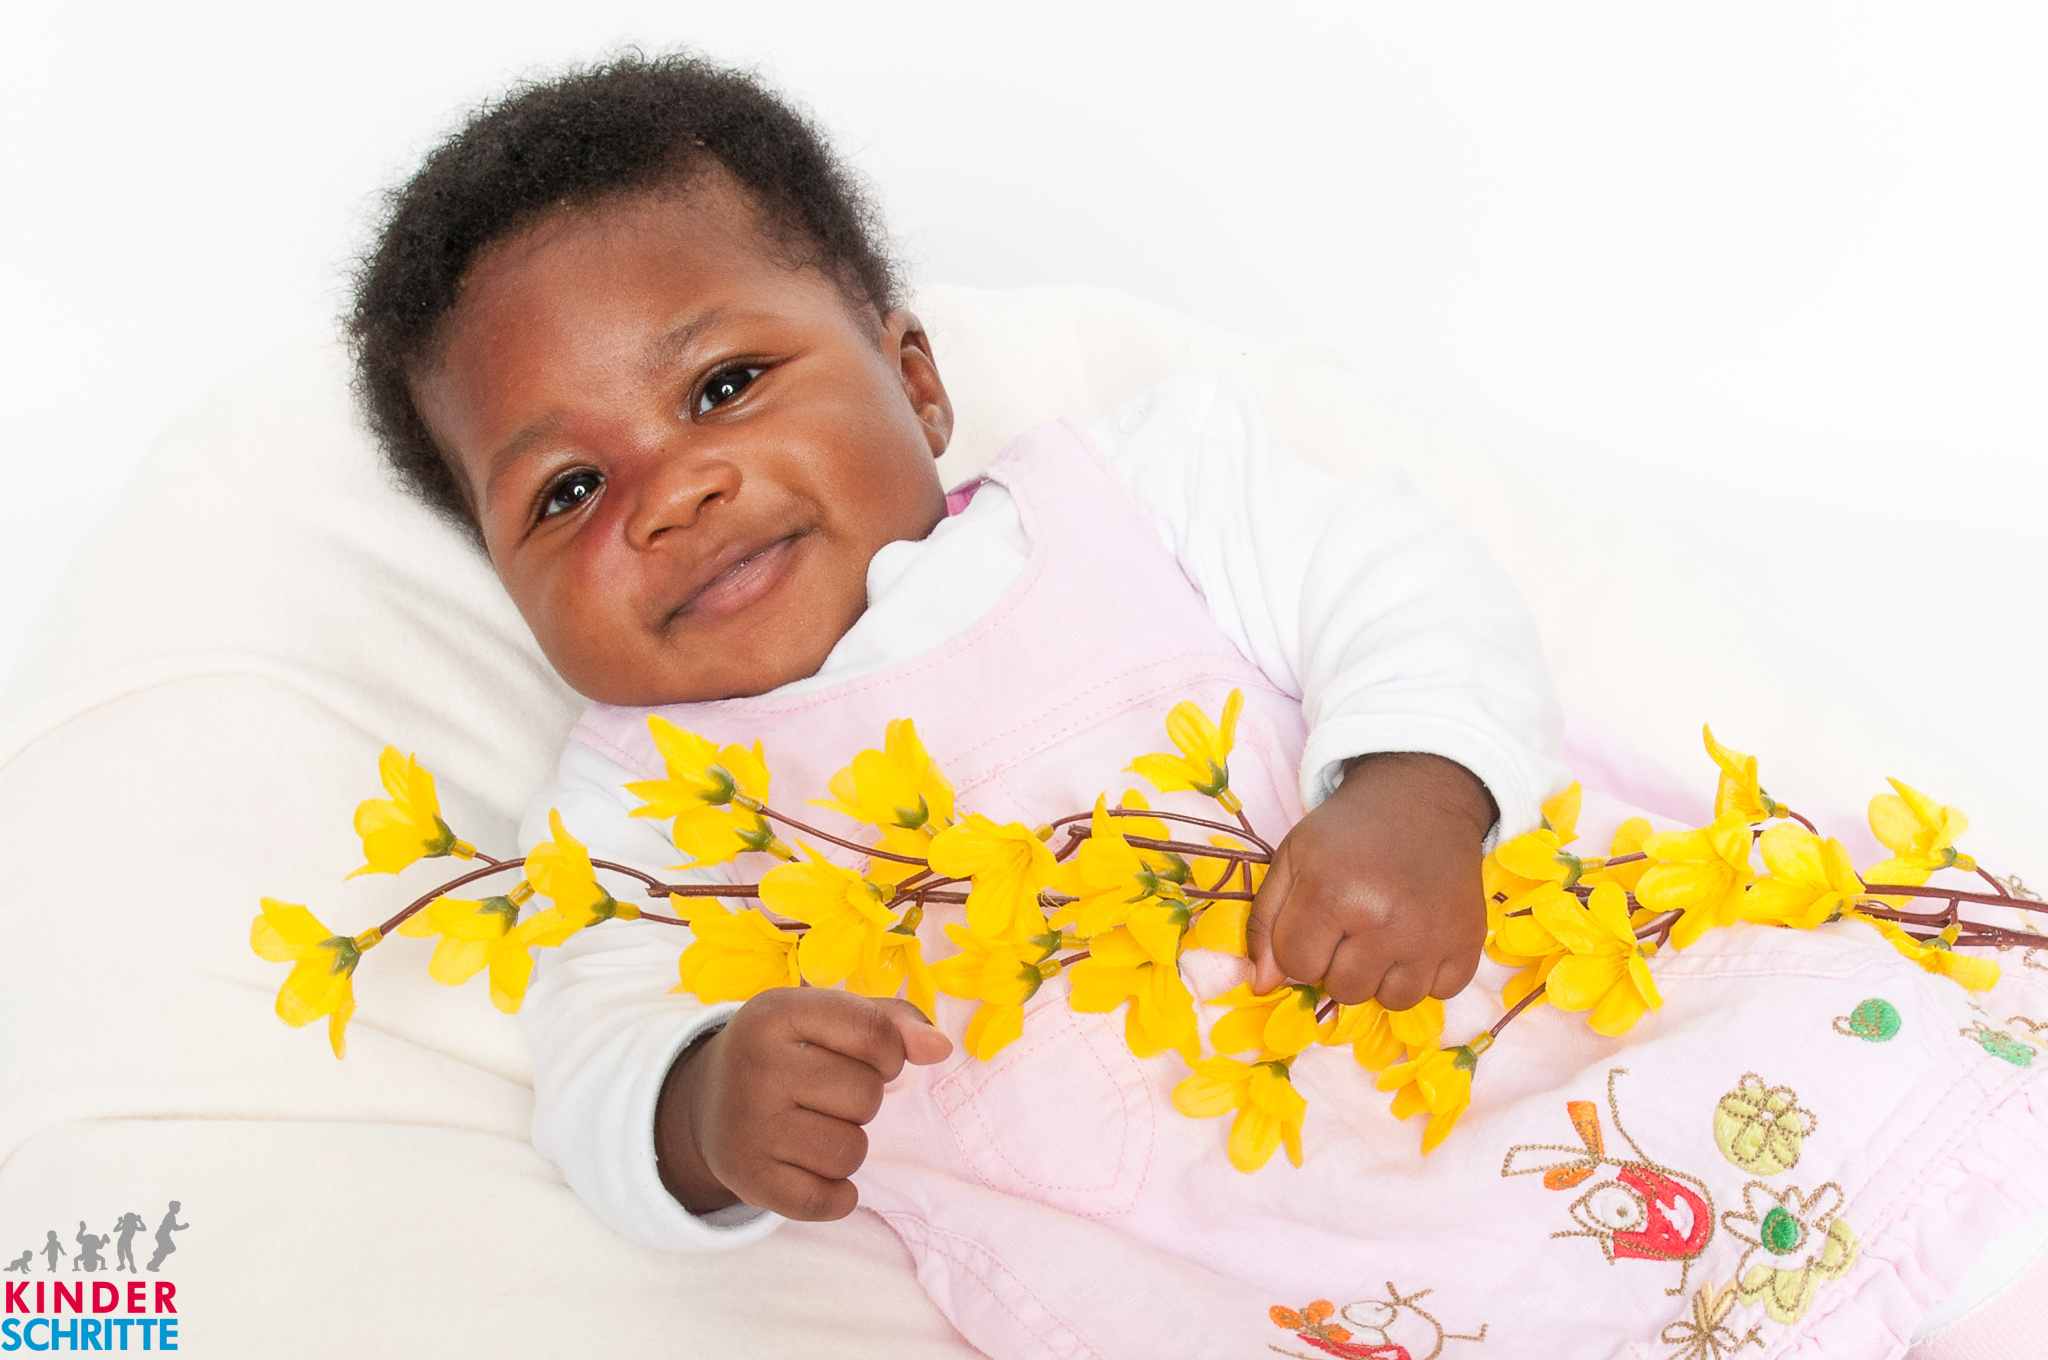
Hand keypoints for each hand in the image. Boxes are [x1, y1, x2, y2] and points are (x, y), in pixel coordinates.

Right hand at [654, 987, 951, 1220]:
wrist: (705, 1102)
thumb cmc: (787, 1052)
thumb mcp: (826, 1017)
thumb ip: (891, 1021)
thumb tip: (940, 1048)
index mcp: (776, 1013)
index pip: (874, 1033)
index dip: (890, 1052)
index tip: (872, 1058)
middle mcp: (755, 1066)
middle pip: (867, 1096)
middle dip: (863, 1099)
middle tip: (828, 1095)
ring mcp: (746, 1127)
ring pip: (851, 1152)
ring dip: (849, 1145)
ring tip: (817, 1128)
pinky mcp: (747, 1179)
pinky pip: (828, 1201)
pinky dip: (836, 1194)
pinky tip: (813, 1169)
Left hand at [1247, 752, 1494, 1009]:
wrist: (1422, 801)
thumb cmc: (1348, 832)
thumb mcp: (1291, 858)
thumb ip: (1265, 923)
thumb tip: (1262, 986)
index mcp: (1331, 894)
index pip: (1298, 967)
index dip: (1301, 947)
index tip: (1317, 919)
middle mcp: (1384, 921)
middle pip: (1344, 990)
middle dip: (1339, 963)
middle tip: (1354, 922)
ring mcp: (1430, 936)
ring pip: (1392, 1000)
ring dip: (1382, 975)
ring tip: (1385, 933)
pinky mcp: (1467, 944)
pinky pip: (1438, 993)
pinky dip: (1426, 973)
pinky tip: (1418, 937)